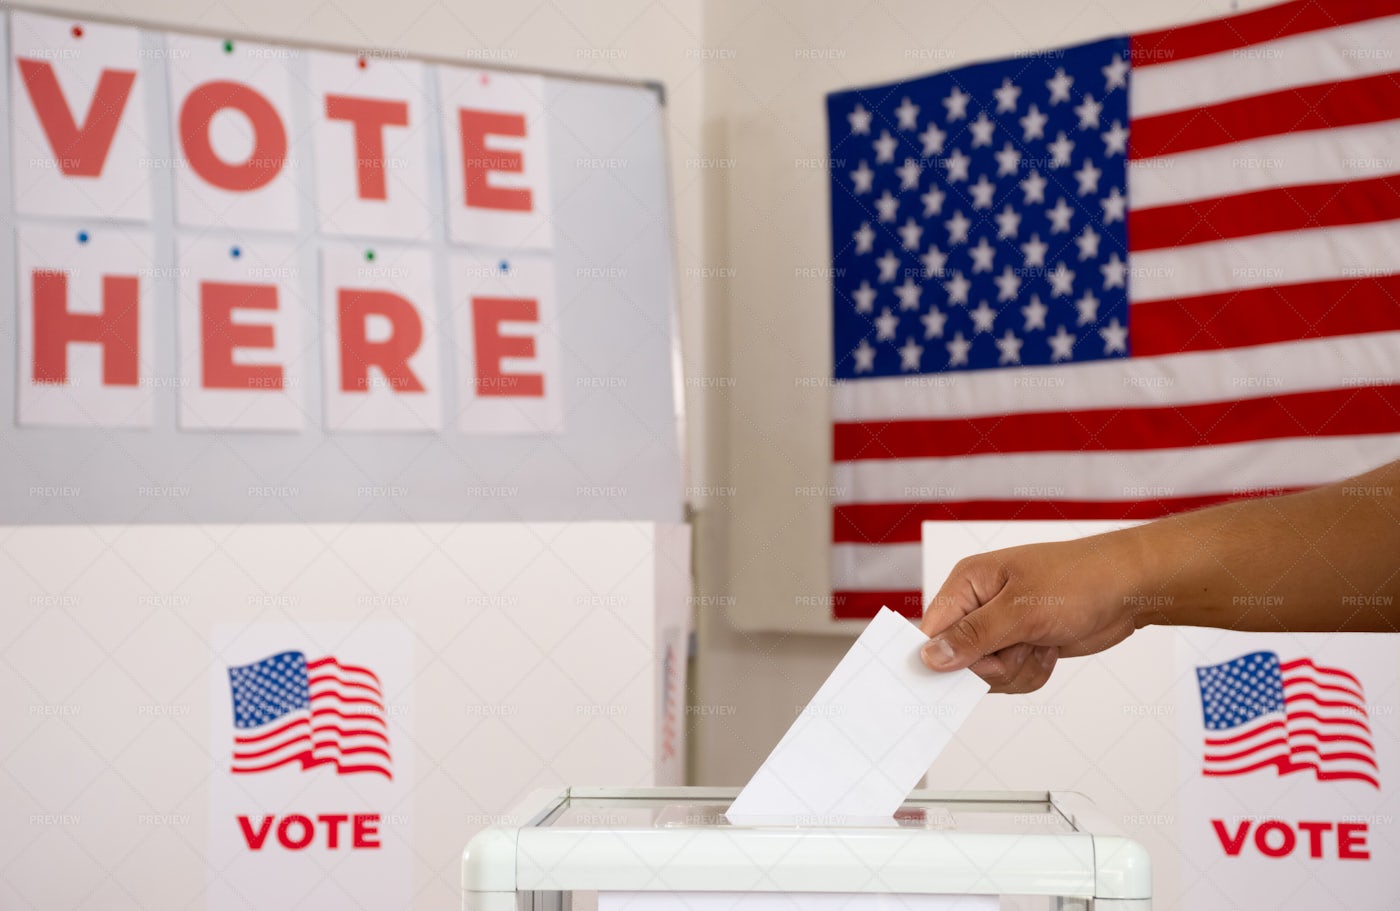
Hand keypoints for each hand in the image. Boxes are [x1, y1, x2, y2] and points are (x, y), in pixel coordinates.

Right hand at [918, 529, 1148, 692]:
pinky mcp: (1018, 647)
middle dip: (994, 665)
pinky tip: (1049, 648)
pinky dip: (1031, 672)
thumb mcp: (1022, 609)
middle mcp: (977, 607)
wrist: (1128, 589)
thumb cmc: (1080, 580)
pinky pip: (1010, 680)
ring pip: (987, 676)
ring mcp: (999, 630)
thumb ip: (974, 636)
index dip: (942, 657)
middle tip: (1020, 646)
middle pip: (958, 661)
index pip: (932, 630)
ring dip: (1017, 669)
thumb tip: (930, 657)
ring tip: (1041, 641)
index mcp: (967, 584)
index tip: (963, 671)